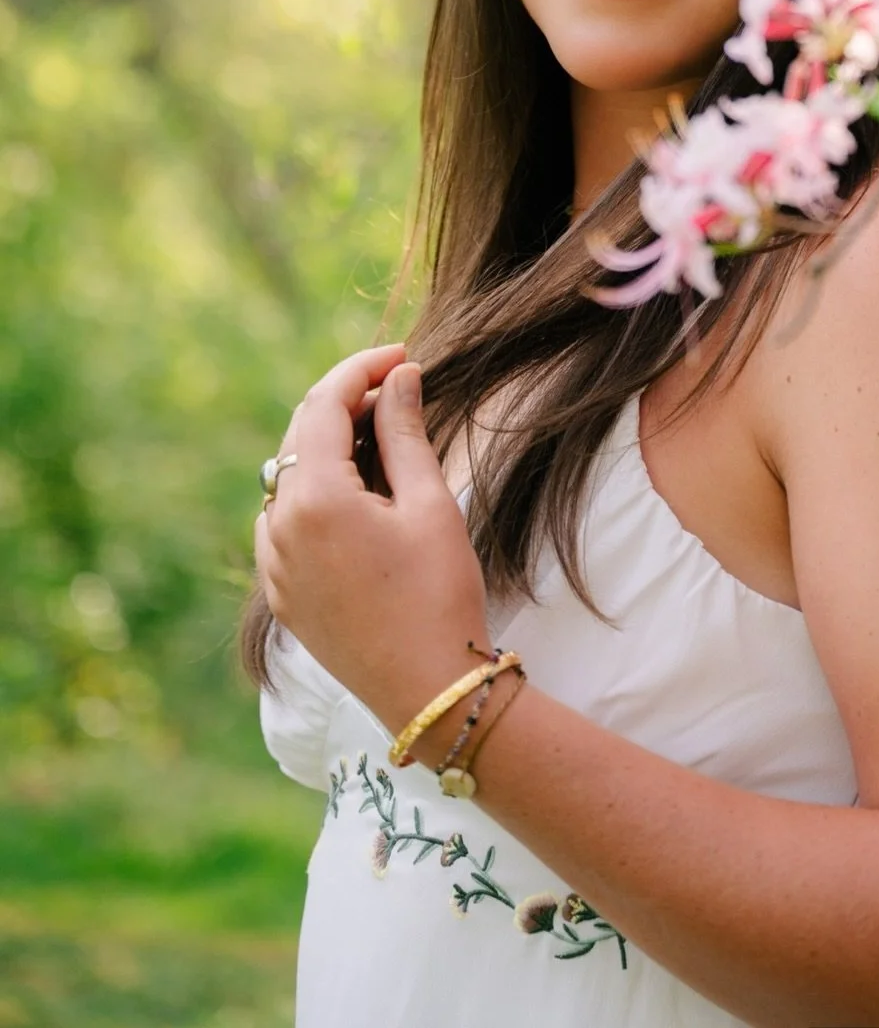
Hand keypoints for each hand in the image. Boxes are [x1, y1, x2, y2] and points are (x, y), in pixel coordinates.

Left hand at [254, 344, 491, 742]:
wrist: (427, 691)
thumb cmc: (438, 593)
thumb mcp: (429, 503)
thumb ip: (405, 431)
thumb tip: (399, 376)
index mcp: (313, 500)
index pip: (322, 405)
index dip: (361, 369)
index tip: (403, 356)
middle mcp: (277, 528)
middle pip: (298, 436)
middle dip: (344, 401)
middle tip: (397, 385)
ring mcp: (272, 564)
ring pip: (288, 476)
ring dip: (328, 444)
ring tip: (382, 433)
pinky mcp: (281, 592)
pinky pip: (285, 519)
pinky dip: (316, 489)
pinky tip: (359, 489)